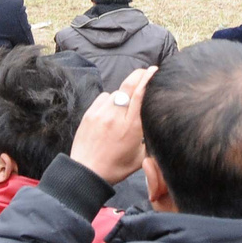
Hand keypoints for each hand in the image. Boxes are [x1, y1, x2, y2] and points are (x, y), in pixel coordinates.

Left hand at [70, 66, 153, 184]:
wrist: (87, 172)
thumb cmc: (115, 167)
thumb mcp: (140, 156)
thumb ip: (148, 138)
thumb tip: (154, 125)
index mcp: (132, 126)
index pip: (141, 94)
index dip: (148, 78)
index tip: (155, 70)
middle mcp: (116, 115)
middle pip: (129, 85)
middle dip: (139, 75)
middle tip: (145, 71)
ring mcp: (101, 113)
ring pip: (116, 92)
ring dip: (123, 94)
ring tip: (125, 105)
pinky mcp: (89, 113)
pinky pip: (103, 98)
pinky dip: (109, 101)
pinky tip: (111, 111)